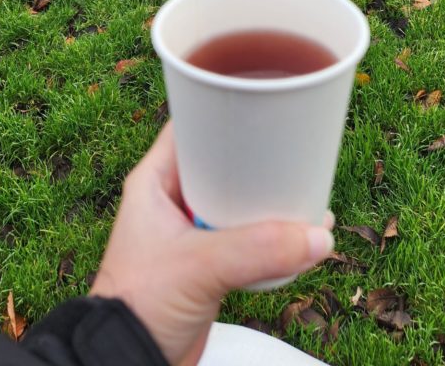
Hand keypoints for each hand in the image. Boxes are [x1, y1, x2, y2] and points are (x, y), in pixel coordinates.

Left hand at [90, 123, 334, 365]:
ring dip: (269, 199)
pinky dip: (269, 234)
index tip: (263, 104)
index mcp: (154, 181)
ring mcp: (190, 232)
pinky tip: (298, 233)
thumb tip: (316, 235)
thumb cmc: (137, 307)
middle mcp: (172, 200)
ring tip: (306, 189)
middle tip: (296, 148)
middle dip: (258, 159)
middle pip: (222, 162)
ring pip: (237, 200)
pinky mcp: (206, 263)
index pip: (192, 126)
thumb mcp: (200, 267)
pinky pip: (244, 236)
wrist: (127, 364)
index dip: (225, 111)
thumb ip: (257, 250)